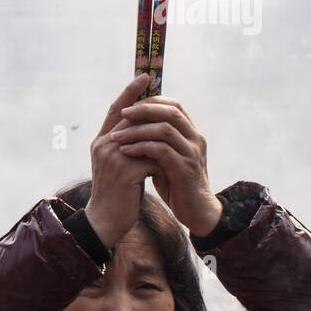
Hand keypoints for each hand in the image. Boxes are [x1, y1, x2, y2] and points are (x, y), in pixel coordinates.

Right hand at [84, 74, 163, 246]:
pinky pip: (152, 157)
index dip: (129, 92)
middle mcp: (104, 145)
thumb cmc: (116, 194)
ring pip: (146, 136)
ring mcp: (114, 157)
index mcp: (100, 142)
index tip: (144, 76)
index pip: (115, 110)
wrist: (105, 221)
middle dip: (151, 108)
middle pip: (132, 117)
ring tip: (174, 146)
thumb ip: (126, 146)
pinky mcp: (125, 171)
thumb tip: (147, 127)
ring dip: (161, 141)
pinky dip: (163, 162)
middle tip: (169, 97)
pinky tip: (169, 170)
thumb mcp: (117, 165)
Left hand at [111, 95, 221, 236]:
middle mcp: (195, 139)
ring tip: (116, 137)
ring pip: (165, 130)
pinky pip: (162, 151)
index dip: (151, 100)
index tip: (128, 104)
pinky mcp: (185, 169)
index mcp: (190, 133)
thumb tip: (130, 124)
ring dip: (137, 131)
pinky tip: (125, 151)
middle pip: (170, 112)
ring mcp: (192, 153)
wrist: (195, 210)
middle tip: (122, 114)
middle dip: (144, 110)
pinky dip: (141, 148)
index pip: (173, 105)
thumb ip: (155, 141)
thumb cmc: (176, 182)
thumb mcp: (164, 157)